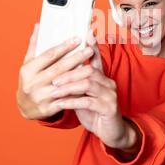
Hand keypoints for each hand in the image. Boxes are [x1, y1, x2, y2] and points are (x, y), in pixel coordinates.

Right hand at [16, 23, 93, 119]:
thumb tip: (39, 25)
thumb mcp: (28, 63)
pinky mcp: (48, 108)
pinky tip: (87, 84)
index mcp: (27, 70)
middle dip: (76, 58)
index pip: (48, 55)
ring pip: (64, 84)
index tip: (77, 39)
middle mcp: (33, 83)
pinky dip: (77, 91)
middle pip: (59, 68)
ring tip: (91, 66)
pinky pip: (66, 98)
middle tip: (89, 50)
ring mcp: (40, 97)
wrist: (25, 107)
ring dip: (79, 75)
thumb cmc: (29, 80)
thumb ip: (34, 45)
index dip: (64, 47)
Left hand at [50, 30, 139, 150]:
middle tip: (53, 78)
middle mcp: (108, 83)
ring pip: (88, 84)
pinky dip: (72, 101)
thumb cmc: (94, 111)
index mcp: (102, 77)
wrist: (111, 132)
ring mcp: (110, 95)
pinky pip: (88, 101)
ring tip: (54, 90)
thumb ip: (75, 83)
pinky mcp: (109, 108)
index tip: (86, 31)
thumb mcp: (83, 95)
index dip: (92, 45)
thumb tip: (59, 72)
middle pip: (89, 70)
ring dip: (68, 86)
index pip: (97, 58)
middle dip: (69, 72)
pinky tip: (61, 103)